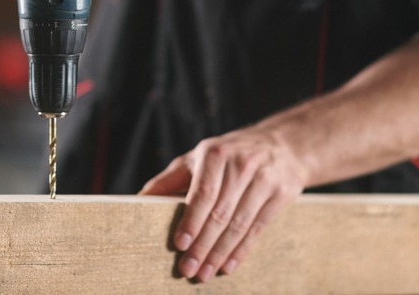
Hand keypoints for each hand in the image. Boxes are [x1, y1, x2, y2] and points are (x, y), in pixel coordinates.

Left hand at [139, 125, 306, 281]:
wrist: (283, 144)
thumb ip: (169, 180)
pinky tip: (228, 266)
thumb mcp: (198, 158)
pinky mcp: (282, 193)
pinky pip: (258, 227)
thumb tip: (136, 201)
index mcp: (215, 153)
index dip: (191, 220)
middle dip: (203, 245)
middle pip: (220, 212)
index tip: (180, 244)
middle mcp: (241, 163)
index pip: (202, 192)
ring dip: (220, 253)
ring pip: (239, 223)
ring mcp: (265, 178)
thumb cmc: (229, 154)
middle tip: (188, 270)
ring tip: (205, 274)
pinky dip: (242, 250)